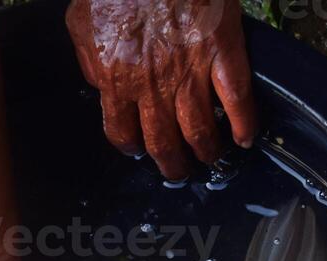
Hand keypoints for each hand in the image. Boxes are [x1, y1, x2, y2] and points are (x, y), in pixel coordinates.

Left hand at [66, 0, 255, 179]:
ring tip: (209, 157)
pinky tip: (245, 138)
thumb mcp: (81, 23)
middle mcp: (152, 87)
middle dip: (171, 164)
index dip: (132, 147)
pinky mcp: (221, 51)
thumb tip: (98, 83)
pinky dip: (243, 123)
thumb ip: (88, 60)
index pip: (122, 134)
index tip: (139, 150)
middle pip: (163, 144)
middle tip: (178, 171)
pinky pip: (236, 99)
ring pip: (199, 130)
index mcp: (116, 80)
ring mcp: (190, 72)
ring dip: (205, 150)